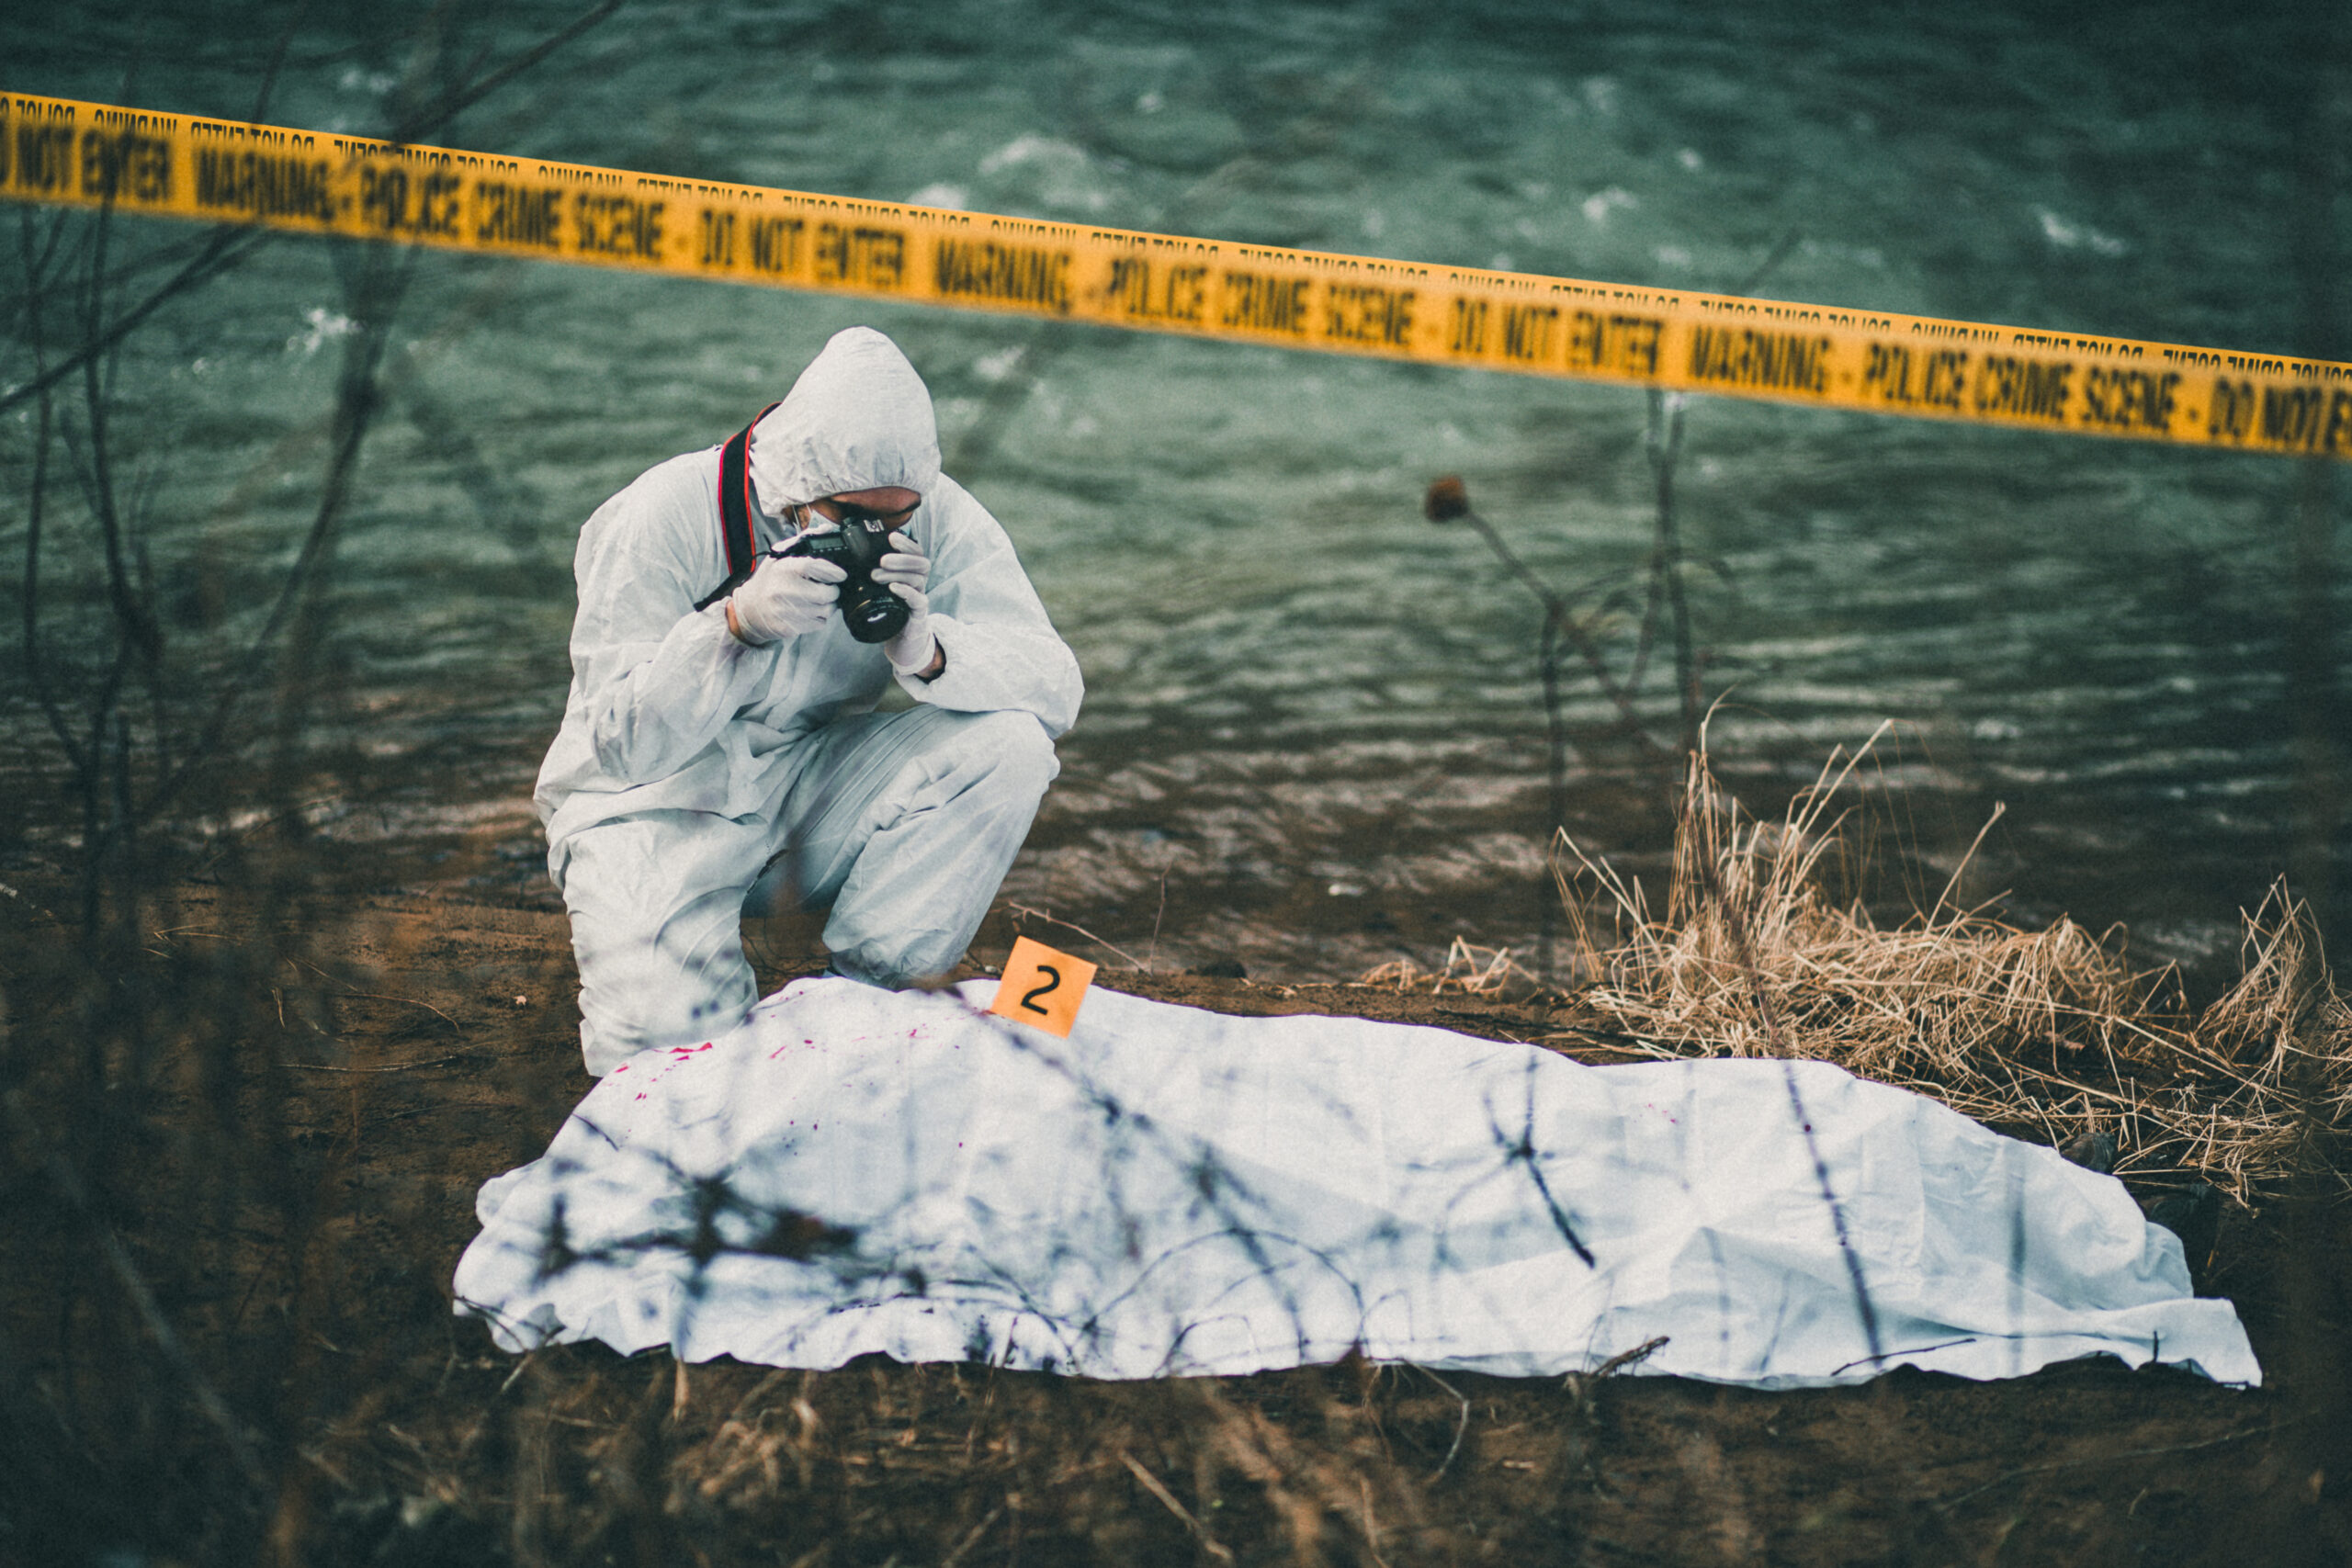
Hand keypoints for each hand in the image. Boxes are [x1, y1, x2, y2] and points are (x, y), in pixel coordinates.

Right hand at [729, 552, 844, 644]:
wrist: (749, 609)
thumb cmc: (769, 580)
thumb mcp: (780, 556)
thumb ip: (803, 541)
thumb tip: (826, 529)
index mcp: (784, 569)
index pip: (815, 567)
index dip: (833, 571)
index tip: (840, 574)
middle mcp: (784, 591)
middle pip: (827, 594)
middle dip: (833, 591)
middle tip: (827, 588)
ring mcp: (786, 611)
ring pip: (826, 611)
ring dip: (827, 605)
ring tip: (817, 599)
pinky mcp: (789, 628)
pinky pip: (819, 624)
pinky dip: (819, 618)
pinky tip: (809, 611)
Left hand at [876, 530, 939, 674]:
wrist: (901, 640)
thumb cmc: (888, 611)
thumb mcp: (879, 590)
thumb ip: (871, 575)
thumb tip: (845, 562)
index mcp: (911, 573)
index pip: (915, 552)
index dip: (906, 544)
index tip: (892, 536)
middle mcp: (919, 583)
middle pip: (921, 563)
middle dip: (902, 558)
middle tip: (882, 560)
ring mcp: (920, 597)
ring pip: (918, 578)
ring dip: (898, 573)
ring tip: (876, 575)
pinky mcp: (919, 613)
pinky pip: (918, 599)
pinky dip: (906, 591)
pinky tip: (894, 588)